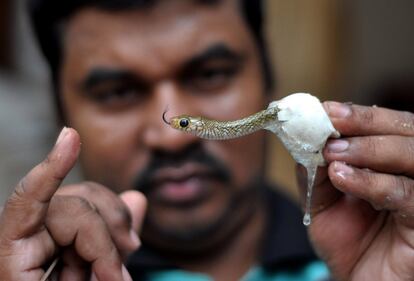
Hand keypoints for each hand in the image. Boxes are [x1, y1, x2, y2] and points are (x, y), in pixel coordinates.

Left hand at [0, 128, 145, 280]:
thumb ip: (105, 259)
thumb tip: (137, 200)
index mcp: (11, 260)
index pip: (26, 203)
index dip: (50, 171)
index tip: (71, 138)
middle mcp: (26, 239)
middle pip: (76, 207)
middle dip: (107, 241)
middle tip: (119, 279)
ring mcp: (48, 237)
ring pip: (91, 205)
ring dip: (115, 234)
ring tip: (119, 271)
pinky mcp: (67, 240)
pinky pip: (97, 216)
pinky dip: (117, 229)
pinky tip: (125, 245)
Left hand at [297, 102, 413, 280]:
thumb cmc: (346, 241)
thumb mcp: (321, 203)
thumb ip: (315, 172)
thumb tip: (305, 139)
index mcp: (392, 163)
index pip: (387, 126)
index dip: (359, 115)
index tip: (325, 109)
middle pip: (406, 131)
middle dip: (365, 123)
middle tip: (330, 122)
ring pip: (412, 155)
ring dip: (369, 149)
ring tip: (332, 154)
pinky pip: (408, 194)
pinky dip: (373, 182)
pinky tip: (343, 177)